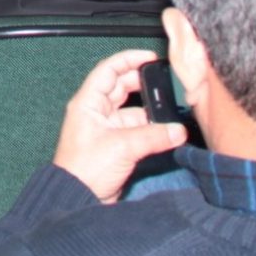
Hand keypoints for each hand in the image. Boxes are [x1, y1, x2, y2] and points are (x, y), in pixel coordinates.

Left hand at [51, 49, 188, 202]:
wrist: (78, 198)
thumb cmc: (85, 169)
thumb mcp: (121, 147)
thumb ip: (153, 136)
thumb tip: (178, 130)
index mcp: (88, 103)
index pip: (108, 70)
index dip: (128, 60)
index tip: (150, 57)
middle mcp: (96, 112)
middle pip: (121, 88)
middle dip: (143, 84)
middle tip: (166, 82)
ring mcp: (106, 129)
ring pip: (132, 110)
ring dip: (150, 111)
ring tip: (172, 110)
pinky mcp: (116, 146)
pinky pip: (136, 130)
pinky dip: (151, 129)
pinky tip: (167, 131)